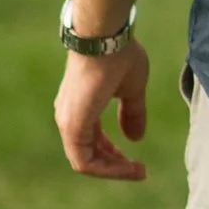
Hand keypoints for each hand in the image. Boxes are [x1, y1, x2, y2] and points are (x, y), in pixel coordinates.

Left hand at [57, 40, 149, 181]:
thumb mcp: (132, 88)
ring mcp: (68, 122)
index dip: (115, 156)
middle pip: (89, 156)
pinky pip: (84, 161)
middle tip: (140, 170)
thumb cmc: (118, 55)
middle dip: (116, 166)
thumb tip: (135, 138)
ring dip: (113, 170)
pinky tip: (128, 165)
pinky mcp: (72, 126)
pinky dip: (106, 168)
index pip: (94, 143)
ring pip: (85, 162)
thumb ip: (132, 113)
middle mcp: (69, 118)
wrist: (105, 38)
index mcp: (81, 108)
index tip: (138, 160)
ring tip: (137, 171)